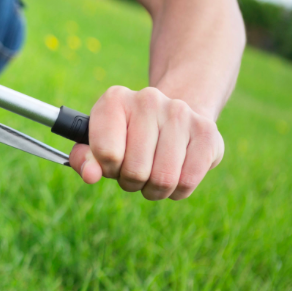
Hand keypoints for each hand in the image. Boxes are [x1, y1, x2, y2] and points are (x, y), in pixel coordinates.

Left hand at [69, 86, 224, 199]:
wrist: (172, 117)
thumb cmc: (126, 138)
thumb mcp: (97, 144)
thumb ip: (84, 160)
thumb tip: (90, 176)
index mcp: (114, 100)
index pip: (106, 153)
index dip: (108, 168)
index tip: (112, 162)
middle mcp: (148, 99)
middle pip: (135, 170)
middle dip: (131, 182)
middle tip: (133, 171)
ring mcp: (181, 113)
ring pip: (163, 180)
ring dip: (154, 190)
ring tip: (151, 175)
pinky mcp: (207, 133)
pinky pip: (187, 182)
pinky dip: (177, 191)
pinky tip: (174, 174)